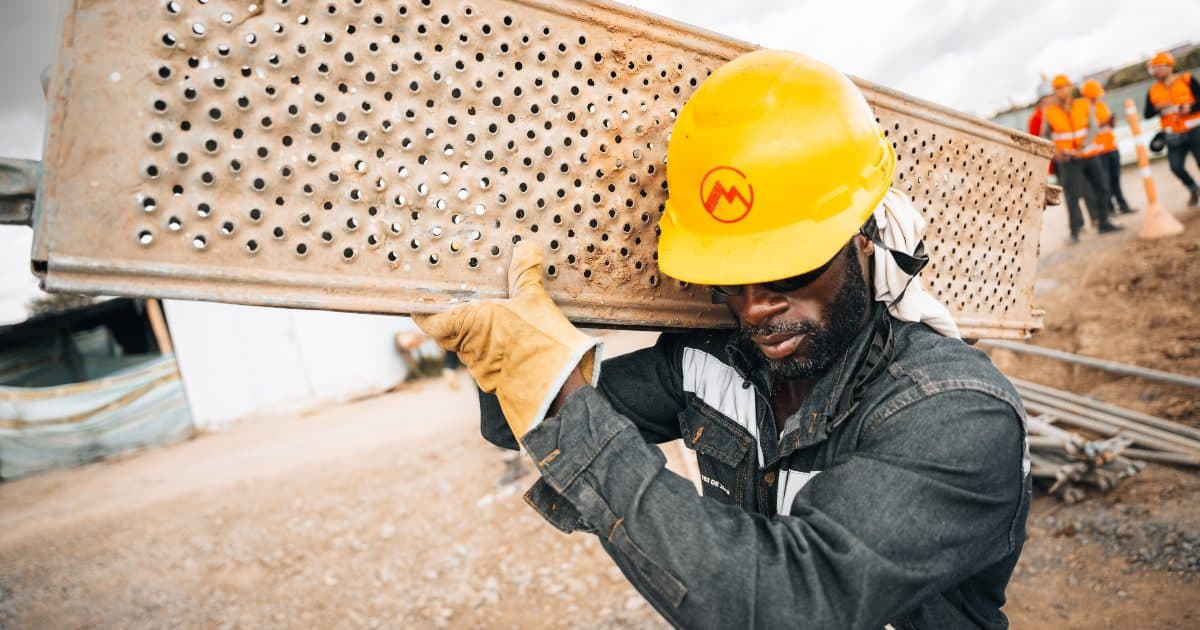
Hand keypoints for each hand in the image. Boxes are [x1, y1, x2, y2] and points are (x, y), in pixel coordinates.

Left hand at [414, 242, 600, 437]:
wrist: (554, 385)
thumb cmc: (538, 339)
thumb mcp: (534, 300)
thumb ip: (525, 273)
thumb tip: (525, 248)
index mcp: (468, 322)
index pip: (429, 320)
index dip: (422, 312)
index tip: (418, 304)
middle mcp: (467, 346)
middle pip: (447, 334)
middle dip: (450, 321)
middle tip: (458, 306)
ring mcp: (479, 367)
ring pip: (467, 348)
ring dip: (474, 336)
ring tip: (490, 321)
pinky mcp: (494, 380)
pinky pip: (485, 361)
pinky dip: (491, 350)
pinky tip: (508, 342)